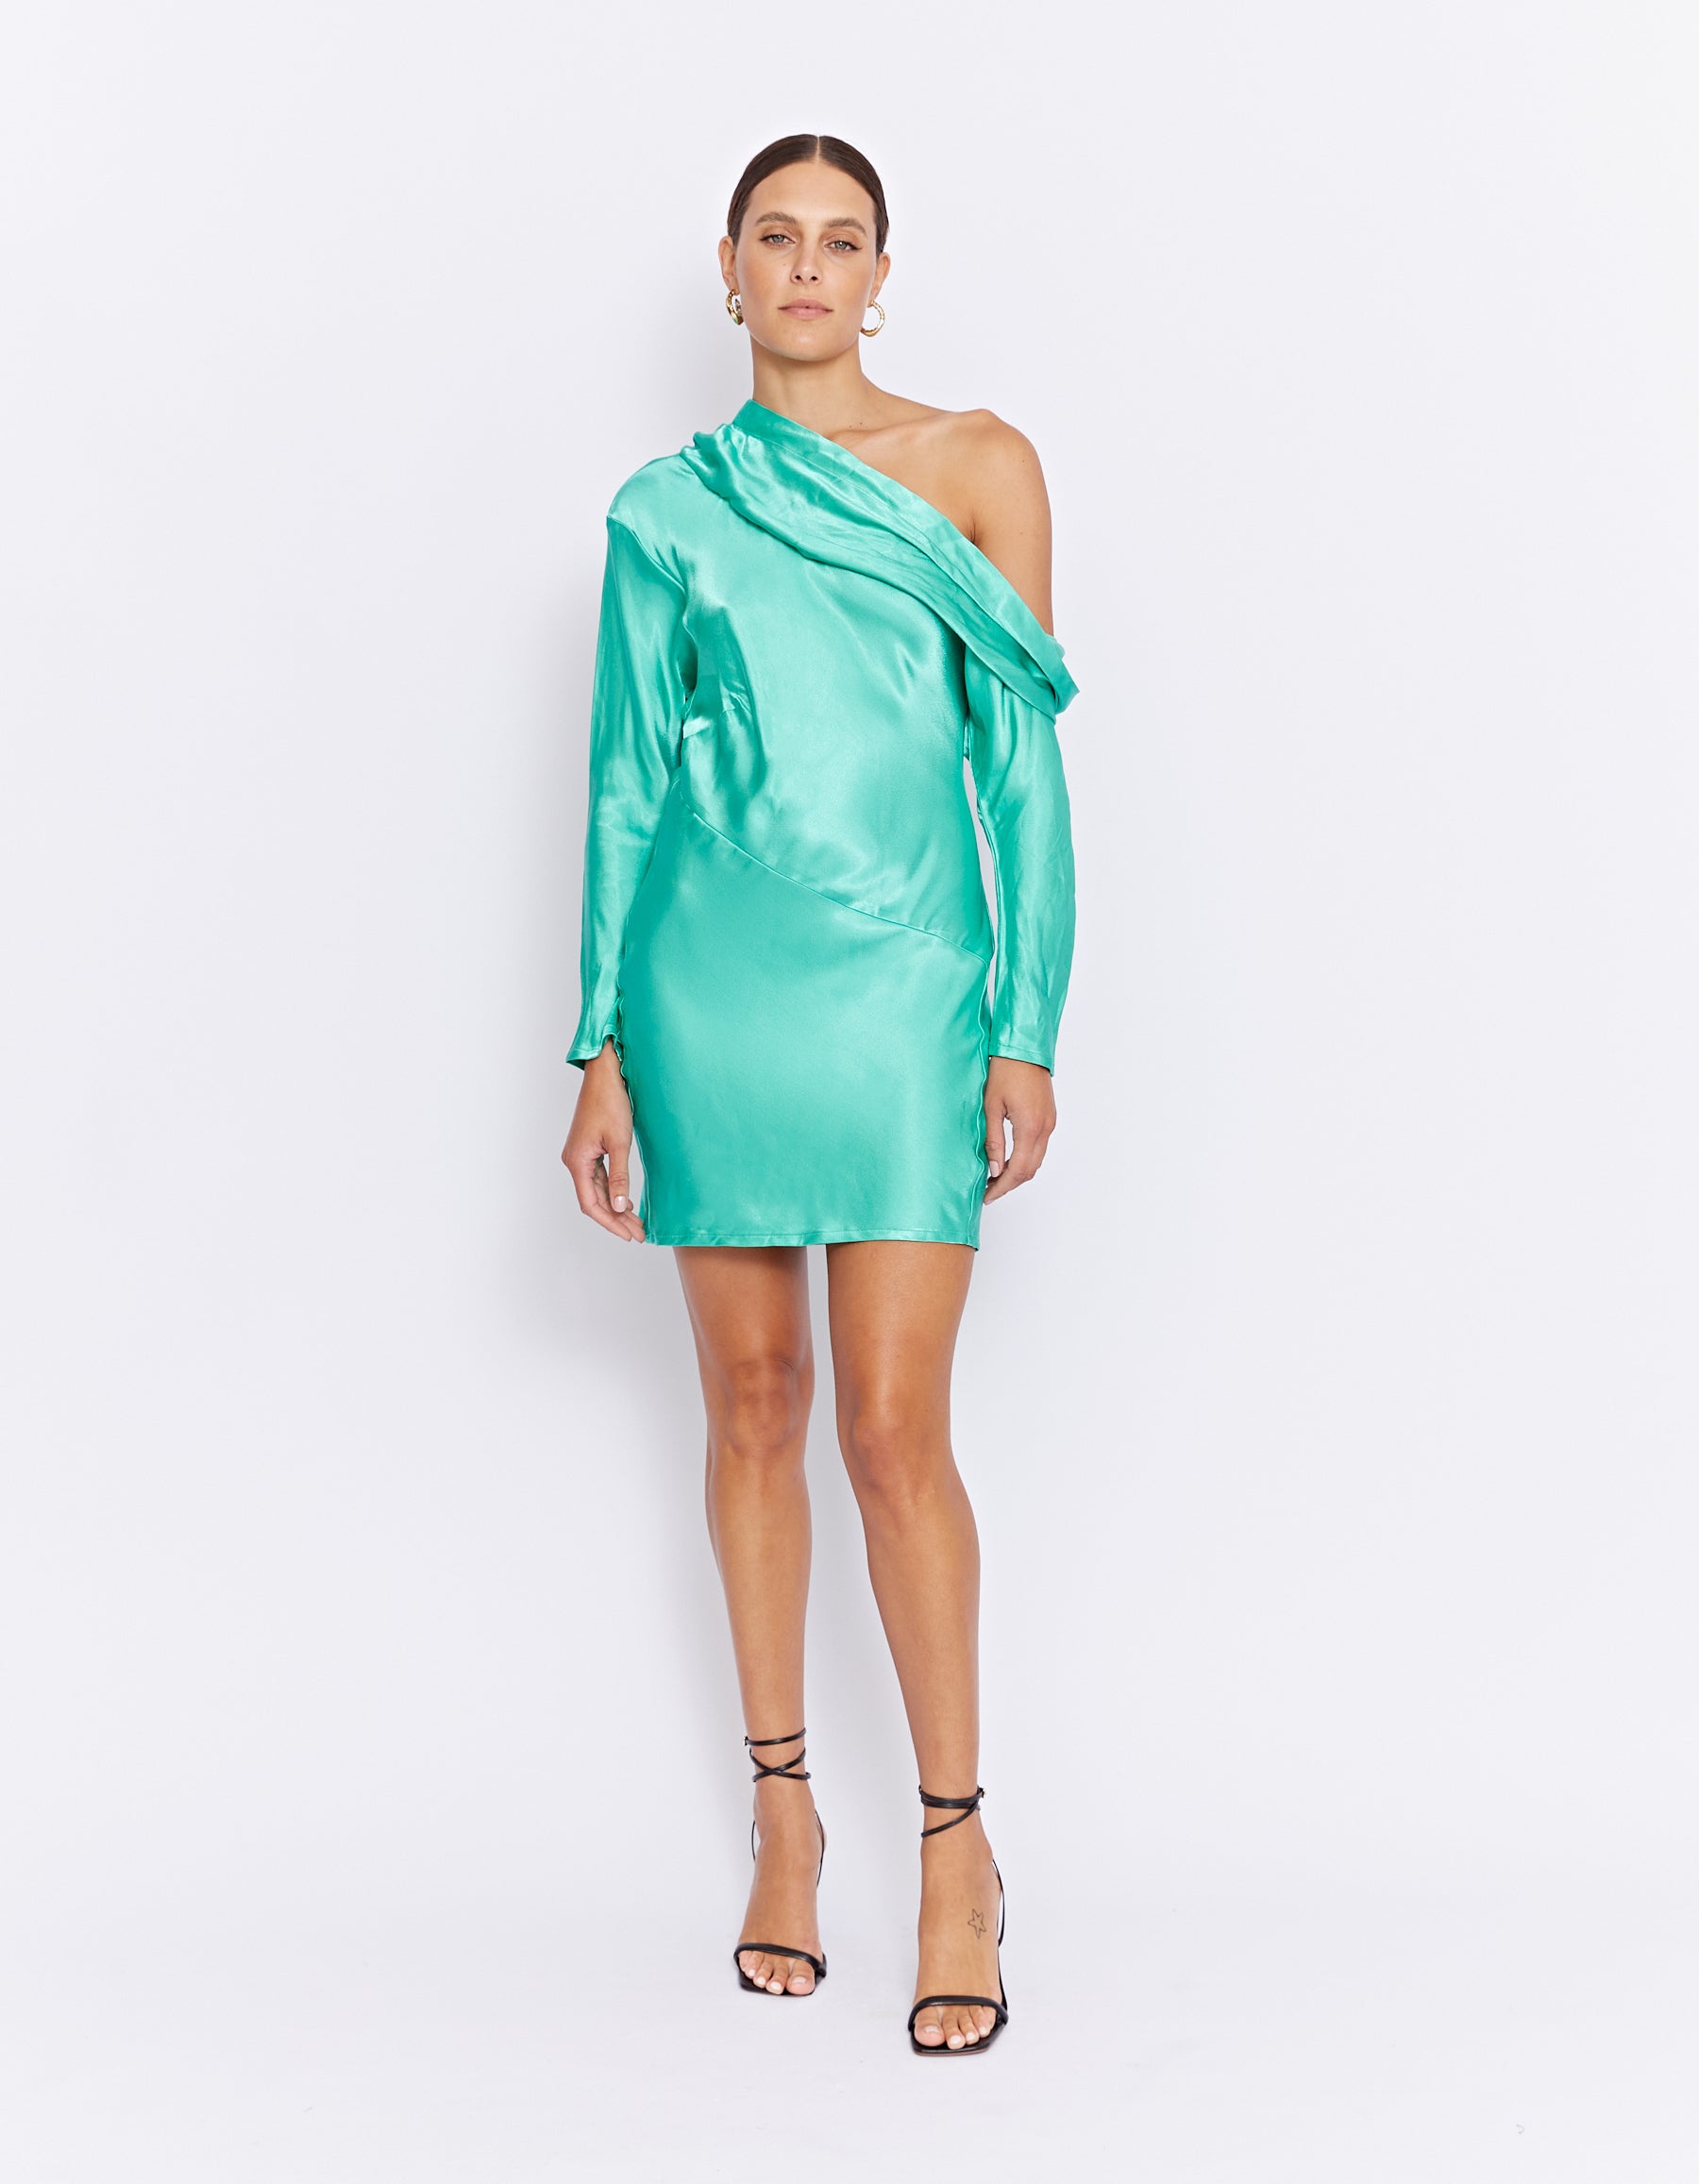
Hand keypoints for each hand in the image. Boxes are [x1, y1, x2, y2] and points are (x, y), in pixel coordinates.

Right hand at [562, 1040, 645, 1240]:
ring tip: (636, 1222)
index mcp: (577, 1161)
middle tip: (639, 1233)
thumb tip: (619, 1206)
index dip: (609, 1223)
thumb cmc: (611, 1102)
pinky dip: (612, 1191)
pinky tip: (626, 1200)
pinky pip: (598, 1178)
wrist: (605, 1074)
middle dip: (616, 1219)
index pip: (591, 1204)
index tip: (629, 1235)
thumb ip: (619, 1176)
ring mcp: (580, 1155)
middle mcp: (574, 1161)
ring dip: (615, 1207)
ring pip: (597, 1190)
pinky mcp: (588, 1149)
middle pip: (594, 1200)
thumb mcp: (619, 1142)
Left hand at [982, 1055, 1055, 1204]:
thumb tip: (994, 1170)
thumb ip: (993, 1141)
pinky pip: (1039, 1147)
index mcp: (1030, 1127)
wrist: (1024, 1047)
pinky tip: (1008, 1158)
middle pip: (1030, 1170)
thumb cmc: (1004, 1070)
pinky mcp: (1049, 1117)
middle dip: (1009, 1184)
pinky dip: (1025, 1158)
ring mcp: (1050, 1123)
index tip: (987, 1195)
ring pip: (1036, 1160)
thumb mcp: (990, 1107)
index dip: (1002, 1187)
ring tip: (994, 1176)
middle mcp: (1045, 1128)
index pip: (1018, 1170)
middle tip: (988, 1190)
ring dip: (1017, 1172)